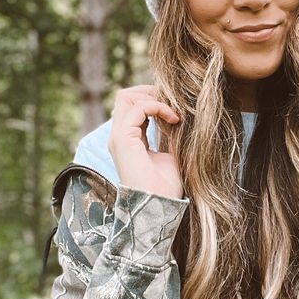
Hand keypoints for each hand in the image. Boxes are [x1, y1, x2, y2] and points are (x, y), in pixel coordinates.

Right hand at [108, 84, 183, 199]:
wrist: (159, 207)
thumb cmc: (165, 188)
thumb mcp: (170, 154)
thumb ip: (169, 134)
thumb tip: (180, 116)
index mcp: (128, 140)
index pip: (133, 107)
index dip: (154, 101)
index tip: (176, 110)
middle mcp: (119, 136)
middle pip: (126, 96)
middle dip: (151, 92)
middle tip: (174, 103)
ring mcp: (118, 137)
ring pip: (127, 96)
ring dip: (155, 98)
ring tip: (174, 112)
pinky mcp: (123, 139)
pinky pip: (138, 108)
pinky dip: (158, 107)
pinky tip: (173, 118)